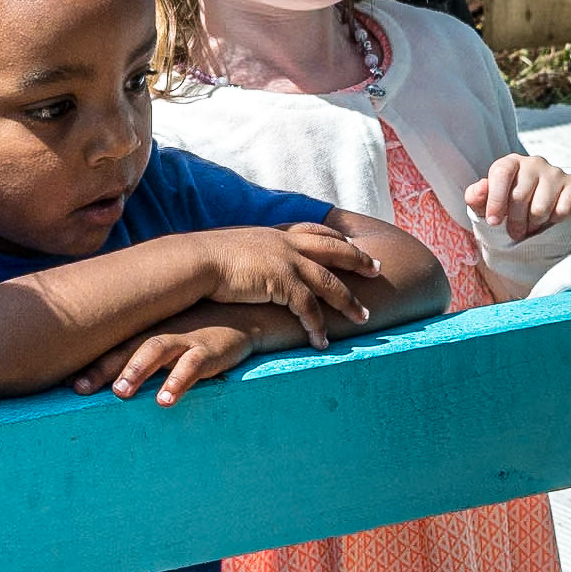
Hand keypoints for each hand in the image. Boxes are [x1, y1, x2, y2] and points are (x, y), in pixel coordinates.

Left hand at [73, 312, 256, 406]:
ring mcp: (183, 338)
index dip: (87, 364)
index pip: (109, 347)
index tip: (64, 383)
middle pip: (123, 348)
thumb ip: (135, 357)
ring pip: (154, 350)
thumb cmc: (193, 333)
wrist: (243, 315)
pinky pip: (192, 366)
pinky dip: (178, 382)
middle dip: (101, 369)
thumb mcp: (162, 340)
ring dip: (135, 371)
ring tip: (120, 394)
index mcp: (143, 332)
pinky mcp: (209, 349)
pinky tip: (165, 400)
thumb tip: (100, 383)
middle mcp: (158, 332)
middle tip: (79, 389)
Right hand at [199, 224, 377, 347]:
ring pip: (329, 283)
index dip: (334, 238)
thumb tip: (239, 265)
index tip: (350, 244)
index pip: (312, 231)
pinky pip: (309, 308)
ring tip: (364, 317)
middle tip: (376, 269)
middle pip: (333, 249)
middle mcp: (284, 244)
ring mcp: (286, 262)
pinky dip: (319, 326)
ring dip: (349, 301)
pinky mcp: (282, 283)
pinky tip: (323, 341)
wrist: (194, 261)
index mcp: (272, 234)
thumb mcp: (229, 249)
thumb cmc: (201, 260)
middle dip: (357, 260)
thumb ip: (244, 255)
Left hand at [464, 154, 570, 241]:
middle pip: (519, 196)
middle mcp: (533, 162)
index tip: (493, 222)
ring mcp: (555, 172)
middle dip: (514, 221)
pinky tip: (549, 218)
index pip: (501, 173)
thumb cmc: (507, 204)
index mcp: (510, 163)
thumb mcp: (486, 203)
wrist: (539, 207)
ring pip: (540, 208)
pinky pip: (562, 210)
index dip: (495, 200)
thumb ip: (476, 197)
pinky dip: (554, 221)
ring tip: (531, 225)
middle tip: (514, 232)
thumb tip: (479, 189)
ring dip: (533, 224)